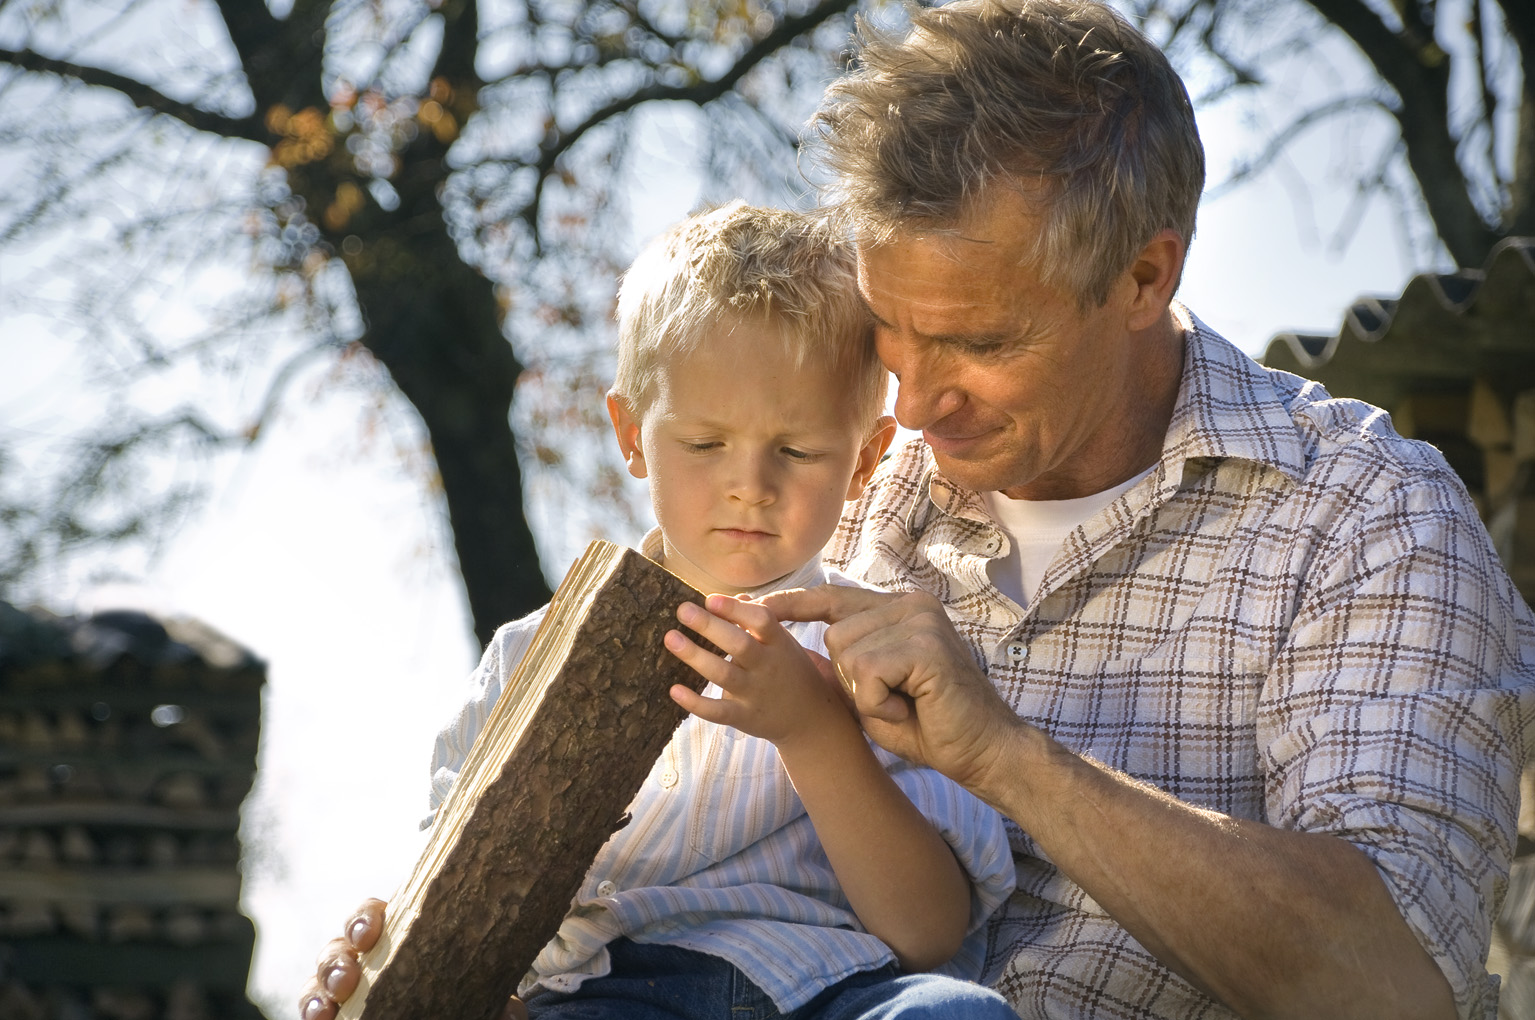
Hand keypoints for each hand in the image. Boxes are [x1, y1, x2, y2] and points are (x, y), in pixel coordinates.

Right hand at [297, 899, 526, 1019]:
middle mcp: (364, 954)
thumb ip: (494, 1000)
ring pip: (320, 978)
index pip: (371, 914)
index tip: (370, 933)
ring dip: (318, 989)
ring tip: (327, 1007)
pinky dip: (313, 1011)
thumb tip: (513, 1018)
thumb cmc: (464, 987)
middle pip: (338, 946)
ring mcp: (346, 983)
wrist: (458, 1005)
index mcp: (397, 931)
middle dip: (337, 960)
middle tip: (347, 979)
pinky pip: (315, 1007)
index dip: (365, 918)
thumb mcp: (480, 987)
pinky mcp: (339, 1008)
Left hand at [664, 594, 853, 750]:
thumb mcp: (783, 643)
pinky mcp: (743, 717)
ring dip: (695, 656)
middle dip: (710, 626)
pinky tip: (674, 690)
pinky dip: (695, 702)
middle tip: (683, 610)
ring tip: (671, 638)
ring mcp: (755, 693)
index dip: (736, 609)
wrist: (811, 719)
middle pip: (739, 644)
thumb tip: (731, 598)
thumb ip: (757, 620)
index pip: (761, 620)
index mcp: (779, 643)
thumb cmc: (791, 672)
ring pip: (723, 674)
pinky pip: (717, 712)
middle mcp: (767, 667)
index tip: (711, 599)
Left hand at [760, 585, 1025, 792]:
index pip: (834, 598)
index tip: (755, 605)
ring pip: (847, 654)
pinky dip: (878, 702)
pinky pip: (867, 673)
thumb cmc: (930, 726)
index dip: (794, 604)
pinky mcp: (924, 643)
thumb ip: (851, 662)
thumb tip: (805, 649)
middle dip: (851, 681)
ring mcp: (919, 619)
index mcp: (901, 610)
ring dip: (866, 694)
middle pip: (836, 635)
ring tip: (906, 703)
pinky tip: (911, 707)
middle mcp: (911, 605)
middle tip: (896, 700)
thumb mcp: (876, 689)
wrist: (984, 751)